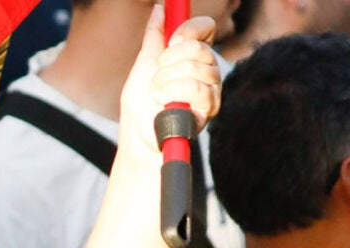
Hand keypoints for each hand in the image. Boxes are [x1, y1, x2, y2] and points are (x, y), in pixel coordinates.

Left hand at [120, 7, 221, 157]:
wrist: (138, 133)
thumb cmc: (140, 103)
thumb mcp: (143, 63)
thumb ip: (154, 36)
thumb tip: (160, 9)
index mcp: (193, 56)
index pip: (206, 29)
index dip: (189, 29)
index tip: (171, 41)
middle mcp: (207, 70)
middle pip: (199, 48)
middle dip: (168, 62)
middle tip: (155, 77)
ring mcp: (211, 89)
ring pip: (196, 68)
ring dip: (167, 80)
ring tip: (156, 93)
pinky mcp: (210, 108)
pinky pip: (198, 89)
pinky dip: (173, 94)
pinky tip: (163, 102)